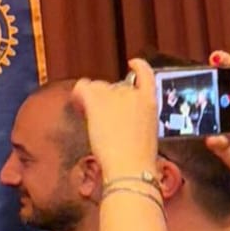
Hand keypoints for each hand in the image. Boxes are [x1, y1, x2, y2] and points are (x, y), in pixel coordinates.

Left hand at [72, 60, 158, 181]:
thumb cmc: (138, 159)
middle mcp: (133, 93)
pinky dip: (78, 93)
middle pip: (114, 86)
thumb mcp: (147, 133)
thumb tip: (118, 117)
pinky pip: (82, 87)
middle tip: (103, 118)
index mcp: (151, 102)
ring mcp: (115, 95)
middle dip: (107, 99)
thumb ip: (136, 118)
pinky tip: (78, 102)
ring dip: (93, 99)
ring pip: (97, 87)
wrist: (130, 167)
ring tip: (92, 117)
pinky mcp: (98, 101)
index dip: (138, 66)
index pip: (146, 74)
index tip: (132, 63)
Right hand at [205, 49, 229, 185]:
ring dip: (203, 110)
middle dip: (206, 84)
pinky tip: (220, 139)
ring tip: (205, 108)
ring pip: (206, 112)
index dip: (225, 65)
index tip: (215, 57)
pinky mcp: (216, 141)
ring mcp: (222, 124)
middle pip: (215, 90)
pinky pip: (208, 136)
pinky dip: (213, 137)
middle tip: (200, 80)